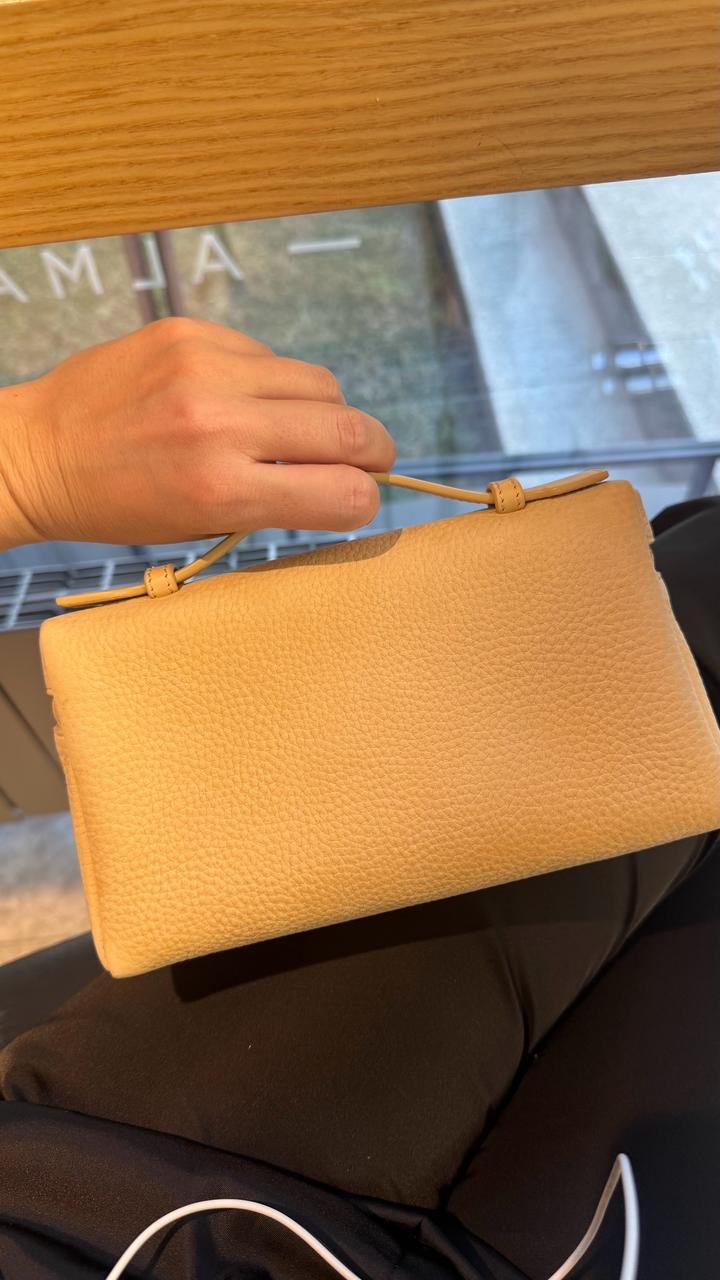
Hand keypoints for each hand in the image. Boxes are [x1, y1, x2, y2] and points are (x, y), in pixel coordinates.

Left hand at [0, 317, 396, 550]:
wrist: (37, 453)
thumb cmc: (114, 504)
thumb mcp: (198, 525)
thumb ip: (274, 501)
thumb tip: (343, 479)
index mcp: (221, 491)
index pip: (345, 492)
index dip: (365, 499)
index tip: (360, 498)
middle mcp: (219, 426)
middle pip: (350, 429)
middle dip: (373, 451)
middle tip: (372, 459)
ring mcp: (205, 370)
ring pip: (320, 383)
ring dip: (326, 411)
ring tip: (301, 429)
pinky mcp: (191, 333)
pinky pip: (268, 355)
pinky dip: (271, 381)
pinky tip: (243, 399)